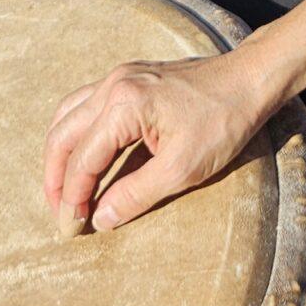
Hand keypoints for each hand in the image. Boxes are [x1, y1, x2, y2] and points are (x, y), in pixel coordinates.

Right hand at [43, 44, 275, 237]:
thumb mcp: (182, 169)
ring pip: (68, 115)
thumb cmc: (223, 121)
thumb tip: (100, 219)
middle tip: (61, 214)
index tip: (72, 230)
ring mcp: (119, 76)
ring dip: (60, 153)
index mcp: (123, 105)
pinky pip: (85, 104)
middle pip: (63, 135)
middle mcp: (113, 84)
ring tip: (63, 189)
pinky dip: (75, 133)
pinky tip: (83, 154)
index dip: (72, 199)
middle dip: (55, 178)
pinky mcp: (129, 77)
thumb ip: (135, 195)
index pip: (82, 160)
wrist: (250, 79)